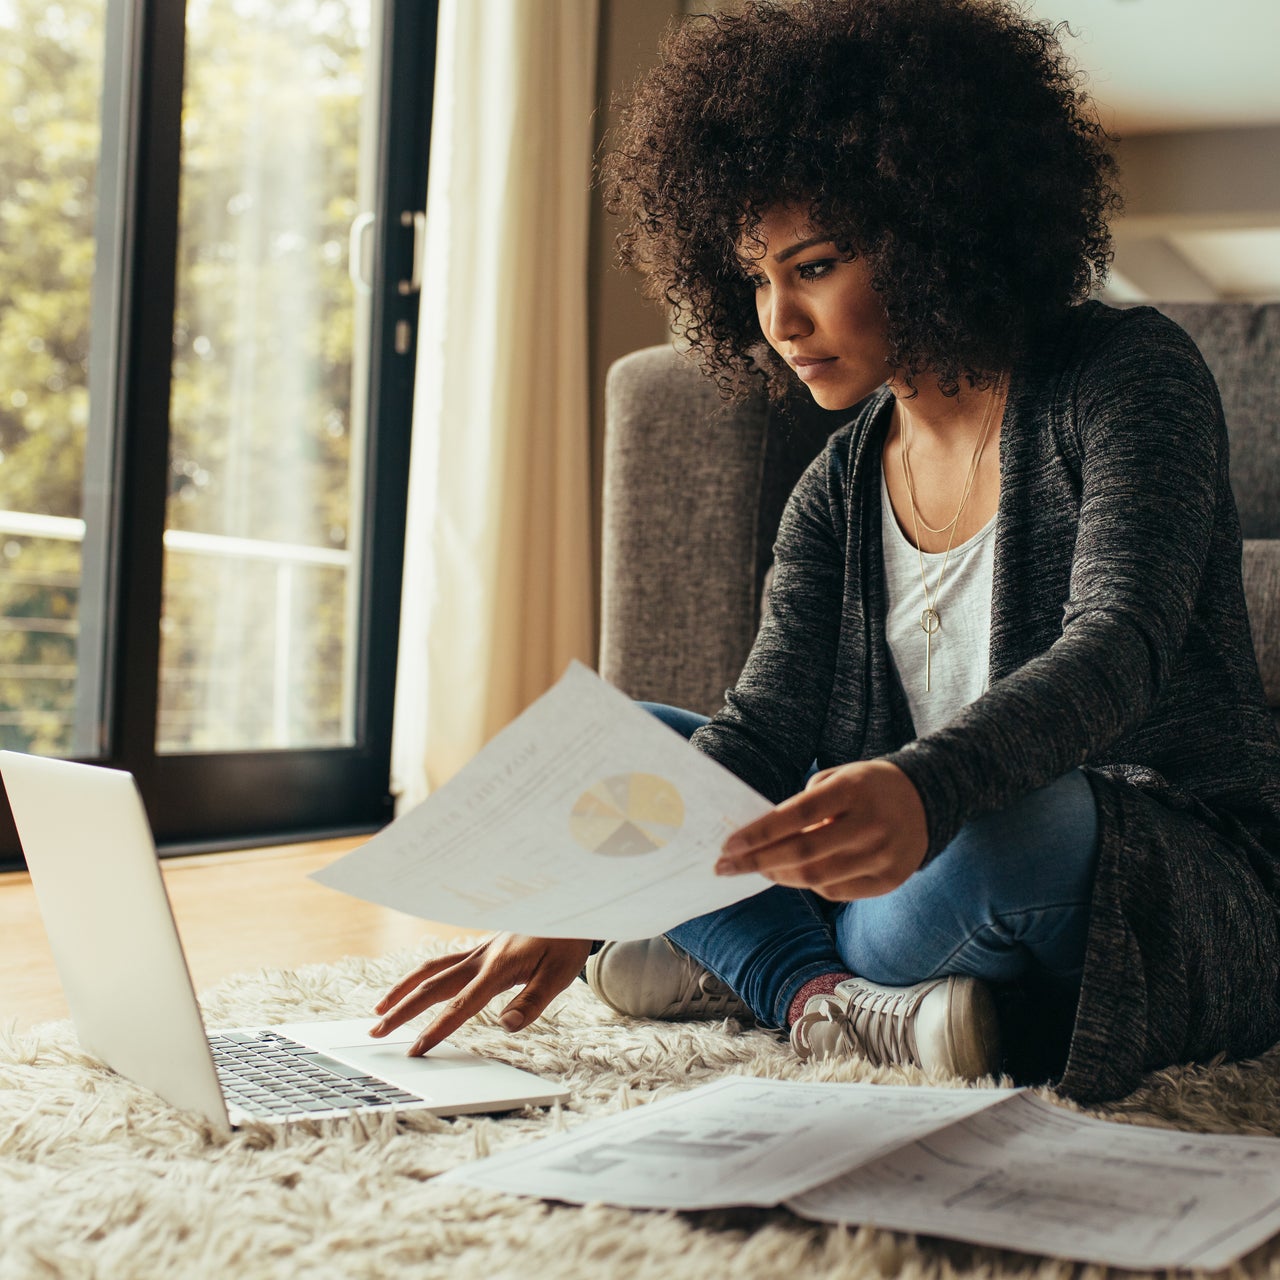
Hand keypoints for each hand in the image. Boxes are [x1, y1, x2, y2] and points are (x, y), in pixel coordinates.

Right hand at [370, 933, 592, 1055]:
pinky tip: (413, 987)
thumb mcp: (560, 974)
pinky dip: (422, 975)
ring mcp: (480, 950)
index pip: (461, 1005)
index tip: (415, 1049)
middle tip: (375, 1031)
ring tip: (380, 1009)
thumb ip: (532, 1002)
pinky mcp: (484, 948)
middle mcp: (482, 957)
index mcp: (499, 967)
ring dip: (403, 989)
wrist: (571, 905)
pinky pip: (444, 962)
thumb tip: (506, 1026)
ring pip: (431, 969)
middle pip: (432, 985)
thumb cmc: (566, 941)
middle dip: (402, 1009)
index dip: (436, 1029)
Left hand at [715, 760, 927, 899]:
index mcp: (853, 790)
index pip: (797, 815)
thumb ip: (803, 806)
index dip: (760, 833)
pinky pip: (837, 891)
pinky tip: (794, 873)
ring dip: (779, 876)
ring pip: (817, 878)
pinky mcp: (890, 880)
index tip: (729, 845)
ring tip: (757, 868)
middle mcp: (871, 824)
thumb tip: (762, 839)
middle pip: (803, 853)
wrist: (927, 800)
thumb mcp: (838, 779)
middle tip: (725, 867)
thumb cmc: (867, 788)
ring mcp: (883, 855)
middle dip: (757, 862)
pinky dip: (809, 884)